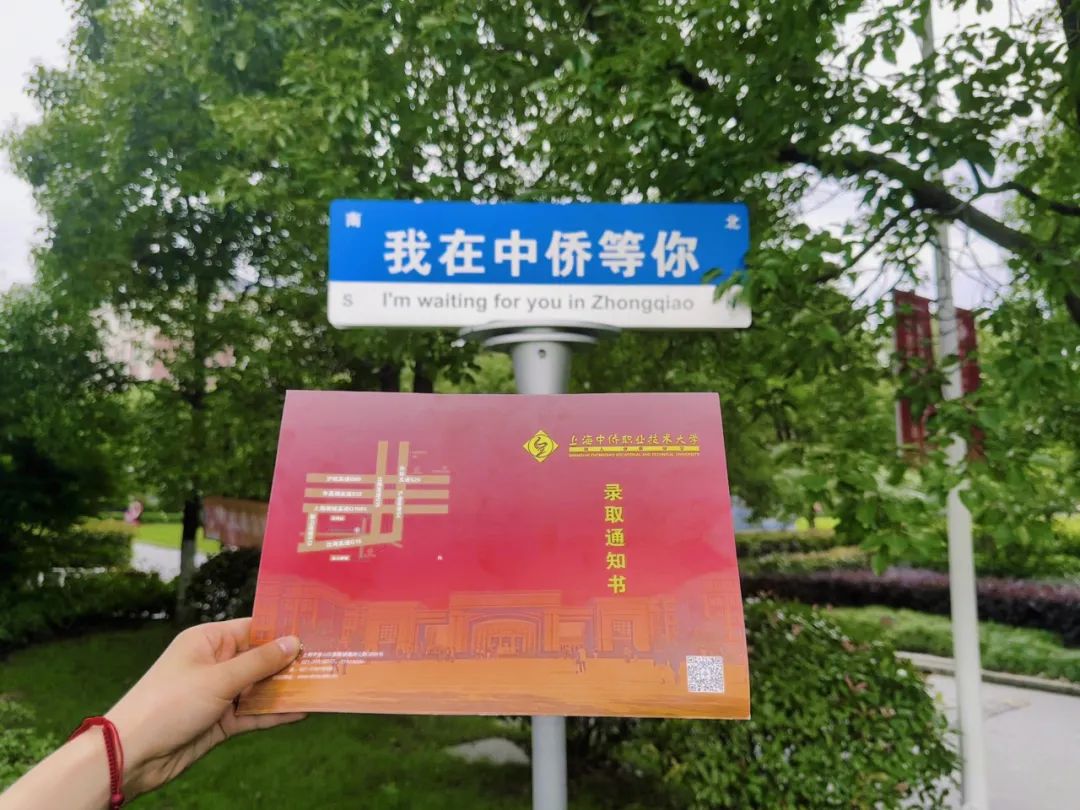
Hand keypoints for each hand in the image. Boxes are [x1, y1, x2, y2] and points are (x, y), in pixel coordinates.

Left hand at [106, 618, 304, 797]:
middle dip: (290, 662)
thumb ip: (259, 662)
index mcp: (209, 641)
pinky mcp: (221, 721)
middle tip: (329, 658)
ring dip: (287, 689)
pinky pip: (255, 714)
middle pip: (261, 659)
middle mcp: (216, 663)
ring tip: (323, 684)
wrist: (131, 755)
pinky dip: (276, 713)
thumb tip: (294, 642)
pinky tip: (303, 711)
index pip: (253, 629)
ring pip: (261, 688)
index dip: (283, 630)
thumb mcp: (218, 679)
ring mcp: (219, 694)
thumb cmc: (169, 704)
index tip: (318, 629)